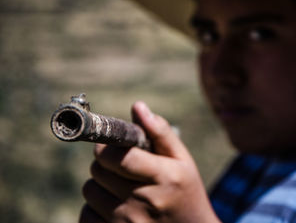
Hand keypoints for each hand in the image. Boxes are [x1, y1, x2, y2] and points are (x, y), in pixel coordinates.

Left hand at [79, 101, 220, 222]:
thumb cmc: (185, 191)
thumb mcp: (182, 160)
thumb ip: (160, 132)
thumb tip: (137, 106)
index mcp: (164, 177)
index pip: (119, 157)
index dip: (107, 148)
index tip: (109, 146)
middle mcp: (145, 201)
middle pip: (99, 171)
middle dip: (104, 163)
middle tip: (119, 166)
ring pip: (89, 191)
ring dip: (99, 184)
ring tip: (119, 187)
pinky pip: (85, 215)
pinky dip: (94, 208)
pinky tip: (114, 207)